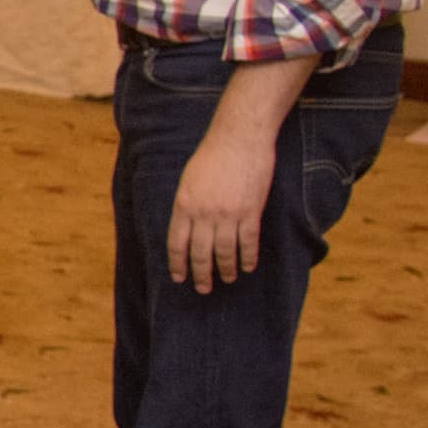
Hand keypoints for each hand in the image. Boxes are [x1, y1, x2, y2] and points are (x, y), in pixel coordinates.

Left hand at [166, 128, 273, 291]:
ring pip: (225, 253)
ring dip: (226, 270)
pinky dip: (248, 258)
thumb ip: (186, 206)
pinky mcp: (250, 211)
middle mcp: (203, 214)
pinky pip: (248, 243)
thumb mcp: (188, 181)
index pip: (177, 244)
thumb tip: (187, 229)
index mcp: (183, 206)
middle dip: (201, 275)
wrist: (239, 139)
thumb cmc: (212, 156)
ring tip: (228, 279)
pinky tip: (248, 266)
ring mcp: (228, 214)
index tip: (180, 277)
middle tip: (203, 289)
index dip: (178, 264)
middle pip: (200, 254)